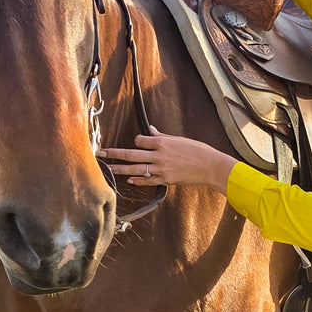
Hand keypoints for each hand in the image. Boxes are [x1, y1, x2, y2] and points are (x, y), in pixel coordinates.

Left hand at [99, 133, 237, 193]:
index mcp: (162, 142)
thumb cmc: (197, 150)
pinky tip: (129, 180)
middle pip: (131, 154)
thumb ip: (162, 137)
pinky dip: (138, 180)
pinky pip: (148, 180)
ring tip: (109, 168)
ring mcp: (161, 169)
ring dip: (120, 169)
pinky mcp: (165, 179)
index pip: (140, 140)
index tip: (136, 143)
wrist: (209, 166)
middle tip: (101, 153)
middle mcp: (159, 155)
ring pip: (136, 169)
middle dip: (115, 153)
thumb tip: (150, 131)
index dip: (136, 141)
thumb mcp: (179, 139)